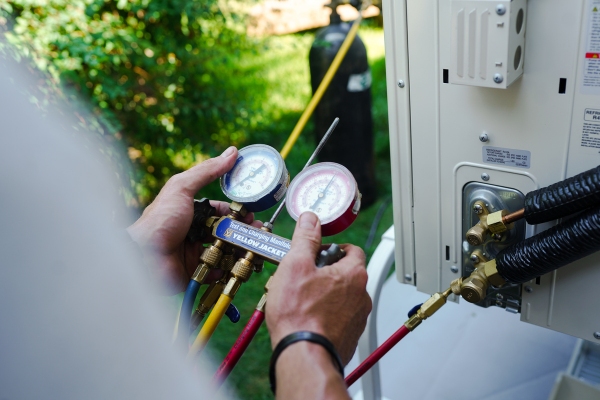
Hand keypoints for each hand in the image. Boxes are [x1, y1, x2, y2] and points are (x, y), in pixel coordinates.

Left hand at [127, 146, 261, 293]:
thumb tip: (232, 152)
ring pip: (224, 251)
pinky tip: (235, 265)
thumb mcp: (182, 187)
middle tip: (257, 233)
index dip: (237, 212)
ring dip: (239, 250)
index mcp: (191, 212)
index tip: (251, 215)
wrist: (144, 256)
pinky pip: (216, 272)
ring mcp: (194, 253)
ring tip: (252, 250)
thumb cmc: (160, 219)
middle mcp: (194, 232)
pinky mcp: (194, 272)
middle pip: (225, 231)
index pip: (220, 210)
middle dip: (242, 232)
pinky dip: (226, 269)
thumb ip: (207, 171)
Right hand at [265, 212, 371, 364]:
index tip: (317, 253)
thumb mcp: (296, 265)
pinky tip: (306, 318)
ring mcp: (357, 318)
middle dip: (326, 273)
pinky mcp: (349, 336)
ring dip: (326, 295)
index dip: (333, 248)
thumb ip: (305, 239)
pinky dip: (326, 315)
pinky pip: (339, 318)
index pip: (352, 250)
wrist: (303, 354)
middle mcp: (361, 296)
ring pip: (343, 298)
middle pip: (347, 274)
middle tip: (303, 277)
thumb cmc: (300, 314)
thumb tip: (310, 219)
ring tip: (300, 300)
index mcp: (353, 274)